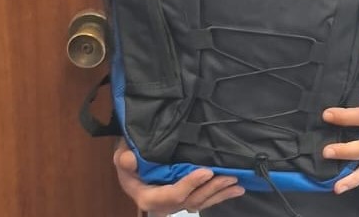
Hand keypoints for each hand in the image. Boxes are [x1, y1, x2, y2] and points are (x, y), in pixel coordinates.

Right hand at [113, 139, 244, 212]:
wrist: (133, 162)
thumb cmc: (129, 157)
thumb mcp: (122, 155)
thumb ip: (124, 159)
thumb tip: (129, 159)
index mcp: (148, 196)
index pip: (172, 195)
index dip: (190, 185)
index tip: (206, 171)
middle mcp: (164, 204)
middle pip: (191, 201)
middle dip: (211, 189)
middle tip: (229, 176)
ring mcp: (176, 202)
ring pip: (200, 202)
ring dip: (219, 193)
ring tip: (236, 184)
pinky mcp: (185, 197)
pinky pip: (203, 199)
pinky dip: (219, 195)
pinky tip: (235, 189)